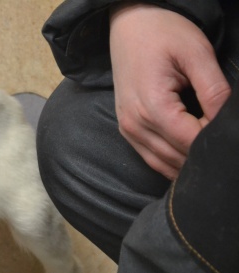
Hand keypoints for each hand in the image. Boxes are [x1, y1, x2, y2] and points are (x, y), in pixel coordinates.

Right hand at [109, 4, 230, 179]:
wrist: (130, 25)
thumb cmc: (162, 34)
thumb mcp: (197, 54)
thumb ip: (214, 91)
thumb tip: (227, 123)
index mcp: (152, 106)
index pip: (191, 141)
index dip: (215, 139)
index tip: (227, 125)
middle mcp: (135, 124)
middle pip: (178, 157)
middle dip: (203, 152)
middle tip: (222, 140)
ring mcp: (128, 130)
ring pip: (164, 164)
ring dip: (188, 161)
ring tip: (208, 148)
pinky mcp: (127, 130)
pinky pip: (151, 159)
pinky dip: (171, 162)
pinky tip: (189, 154)